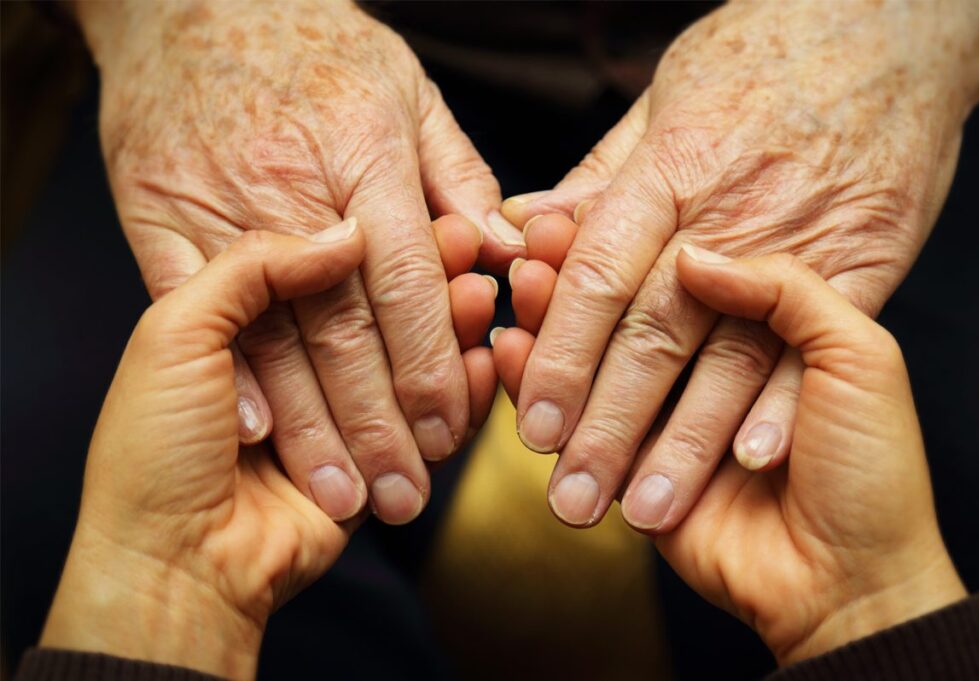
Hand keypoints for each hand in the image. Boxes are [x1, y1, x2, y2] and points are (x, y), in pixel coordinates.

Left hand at [39, 221, 497, 678]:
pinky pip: (434, 419)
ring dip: (453, 330)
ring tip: (482, 299)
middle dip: (429, 283)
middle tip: (473, 253)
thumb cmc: (154, 449)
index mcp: (248, 316)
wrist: (173, 563)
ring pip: (414, 357)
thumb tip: (343, 237)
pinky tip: (485, 361)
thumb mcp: (175, 334)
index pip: (330, 265)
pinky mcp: (380, 457)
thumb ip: (253, 268)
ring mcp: (345, 409)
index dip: (382, 239)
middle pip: (381, 307)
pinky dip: (463, 391)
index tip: (430, 218)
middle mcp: (301, 357)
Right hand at [74, 0, 521, 523]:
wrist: (190, 4)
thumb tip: (505, 253)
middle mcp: (294, 188)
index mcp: (365, 156)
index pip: (407, 283)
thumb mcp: (406, 94)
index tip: (447, 427)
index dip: (430, 364)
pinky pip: (193, 306)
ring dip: (311, 426)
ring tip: (342, 493)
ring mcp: (220, 206)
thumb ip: (459, 179)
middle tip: (405, 491)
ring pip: (274, 334)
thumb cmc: (313, 48)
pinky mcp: (160, 217)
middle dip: (378, 421)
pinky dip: (231, 370)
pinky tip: (261, 432)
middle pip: (344, 327)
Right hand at [494, 242, 965, 663]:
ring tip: (512, 299)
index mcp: (761, 321)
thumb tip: (694, 259)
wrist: (858, 580)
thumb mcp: (860, 359)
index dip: (632, 247)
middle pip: (627, 311)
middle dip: (575, 287)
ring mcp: (666, 414)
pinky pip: (574, 418)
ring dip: (548, 329)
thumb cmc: (874, 469)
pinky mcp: (634, 464)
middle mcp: (708, 359)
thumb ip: (784, 291)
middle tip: (526, 261)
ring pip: (595, 359)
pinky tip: (503, 355)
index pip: (675, 269)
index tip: (571, 226)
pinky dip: (533, 387)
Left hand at [498, 0, 978, 530]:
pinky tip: (750, 460)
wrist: (893, 29)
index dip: (561, 356)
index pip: (598, 277)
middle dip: (607, 424)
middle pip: (654, 334)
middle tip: (569, 497)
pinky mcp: (862, 262)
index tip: (531, 424)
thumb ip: (598, 178)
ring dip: (683, 441)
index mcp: (669, 171)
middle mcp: (728, 214)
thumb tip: (530, 229)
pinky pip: (816, 342)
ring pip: (729, 356)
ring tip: (644, 508)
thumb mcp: (665, 101)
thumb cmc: (765, 58)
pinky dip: (783, 403)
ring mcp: (799, 241)